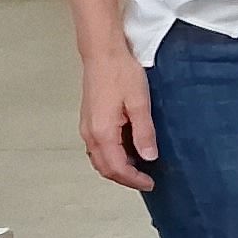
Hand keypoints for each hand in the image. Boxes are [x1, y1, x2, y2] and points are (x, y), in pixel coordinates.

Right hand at [77, 46, 158, 190]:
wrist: (103, 54)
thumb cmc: (120, 73)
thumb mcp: (140, 104)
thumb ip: (144, 133)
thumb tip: (149, 157)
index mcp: (102, 132)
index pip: (117, 168)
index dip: (134, 180)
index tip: (150, 183)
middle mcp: (90, 133)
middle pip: (105, 168)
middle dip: (125, 178)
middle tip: (146, 180)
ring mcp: (87, 127)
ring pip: (99, 158)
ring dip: (117, 168)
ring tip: (139, 168)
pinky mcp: (89, 120)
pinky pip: (98, 147)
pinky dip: (111, 155)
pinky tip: (127, 150)